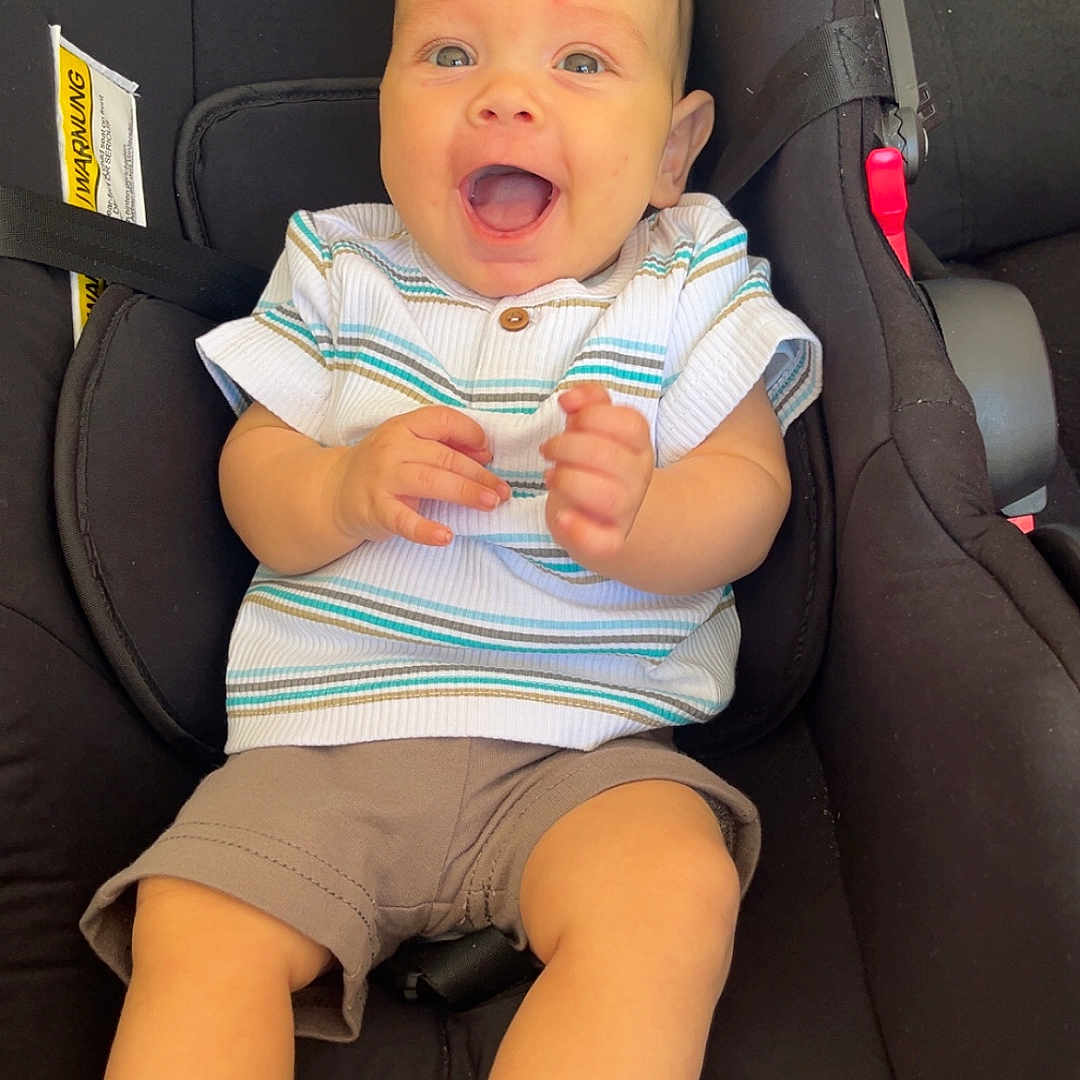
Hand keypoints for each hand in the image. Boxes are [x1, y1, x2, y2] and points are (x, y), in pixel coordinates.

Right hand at [334, 406, 509, 546]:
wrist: (335, 492)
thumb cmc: (384, 468)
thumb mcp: (409, 446)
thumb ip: (443, 446)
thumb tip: (485, 454)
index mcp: (404, 427)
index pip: (442, 420)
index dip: (471, 433)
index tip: (489, 453)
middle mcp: (393, 448)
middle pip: (445, 457)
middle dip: (479, 474)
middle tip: (503, 491)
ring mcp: (383, 478)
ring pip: (431, 482)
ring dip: (466, 493)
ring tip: (491, 503)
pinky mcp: (376, 509)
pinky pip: (404, 520)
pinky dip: (426, 529)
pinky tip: (446, 536)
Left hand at [540, 382, 653, 561]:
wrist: (606, 517)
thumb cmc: (592, 466)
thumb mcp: (594, 429)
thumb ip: (588, 403)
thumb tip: (570, 397)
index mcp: (638, 447)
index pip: (631, 424)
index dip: (594, 415)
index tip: (568, 414)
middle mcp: (637, 479)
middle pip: (610, 457)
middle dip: (569, 447)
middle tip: (547, 449)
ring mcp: (626, 512)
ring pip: (609, 497)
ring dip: (569, 481)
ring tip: (550, 477)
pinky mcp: (609, 541)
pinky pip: (603, 542)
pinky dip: (579, 529)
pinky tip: (562, 516)